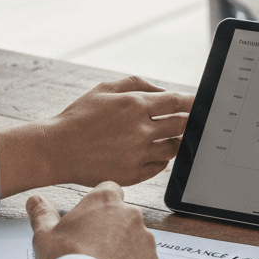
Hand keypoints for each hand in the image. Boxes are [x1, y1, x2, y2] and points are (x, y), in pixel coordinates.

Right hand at [0, 76, 191, 196]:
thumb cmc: (80, 116)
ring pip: (173, 148)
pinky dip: (160, 158)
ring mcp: (138, 155)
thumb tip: (164, 92)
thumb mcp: (105, 88)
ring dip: (174, 140)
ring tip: (165, 136)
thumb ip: (138, 84)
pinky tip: (151, 151)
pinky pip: (160, 166)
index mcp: (134, 105)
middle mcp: (140, 131)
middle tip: (192, 121)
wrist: (57, 149)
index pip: (177, 102)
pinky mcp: (133, 174)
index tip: (200, 103)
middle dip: (190, 122)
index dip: (193, 102)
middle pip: (182, 126)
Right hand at [27, 183, 160, 258]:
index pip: (109, 189)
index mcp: (105, 201)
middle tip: (91, 250)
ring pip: (136, 241)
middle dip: (111, 230)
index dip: (99, 205)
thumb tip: (35, 200)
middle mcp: (131, 215)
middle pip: (123, 217)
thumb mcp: (44, 234)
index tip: (90, 219)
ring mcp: (146, 240)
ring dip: (124, 250)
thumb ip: (42, 213)